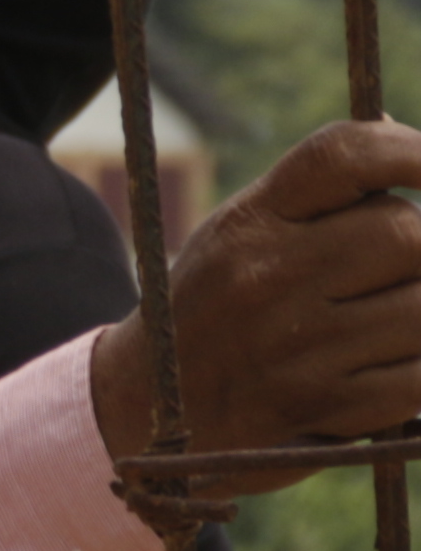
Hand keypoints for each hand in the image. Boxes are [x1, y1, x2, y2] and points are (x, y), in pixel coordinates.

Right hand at [92, 117, 420, 484]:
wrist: (154, 409)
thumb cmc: (216, 307)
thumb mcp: (239, 235)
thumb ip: (315, 199)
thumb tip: (407, 141)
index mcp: (249, 220)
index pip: (343, 158)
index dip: (411, 152)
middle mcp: (268, 274)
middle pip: (405, 234)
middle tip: (406, 267)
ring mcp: (299, 345)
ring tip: (397, 314)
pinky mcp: (327, 407)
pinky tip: (399, 361)